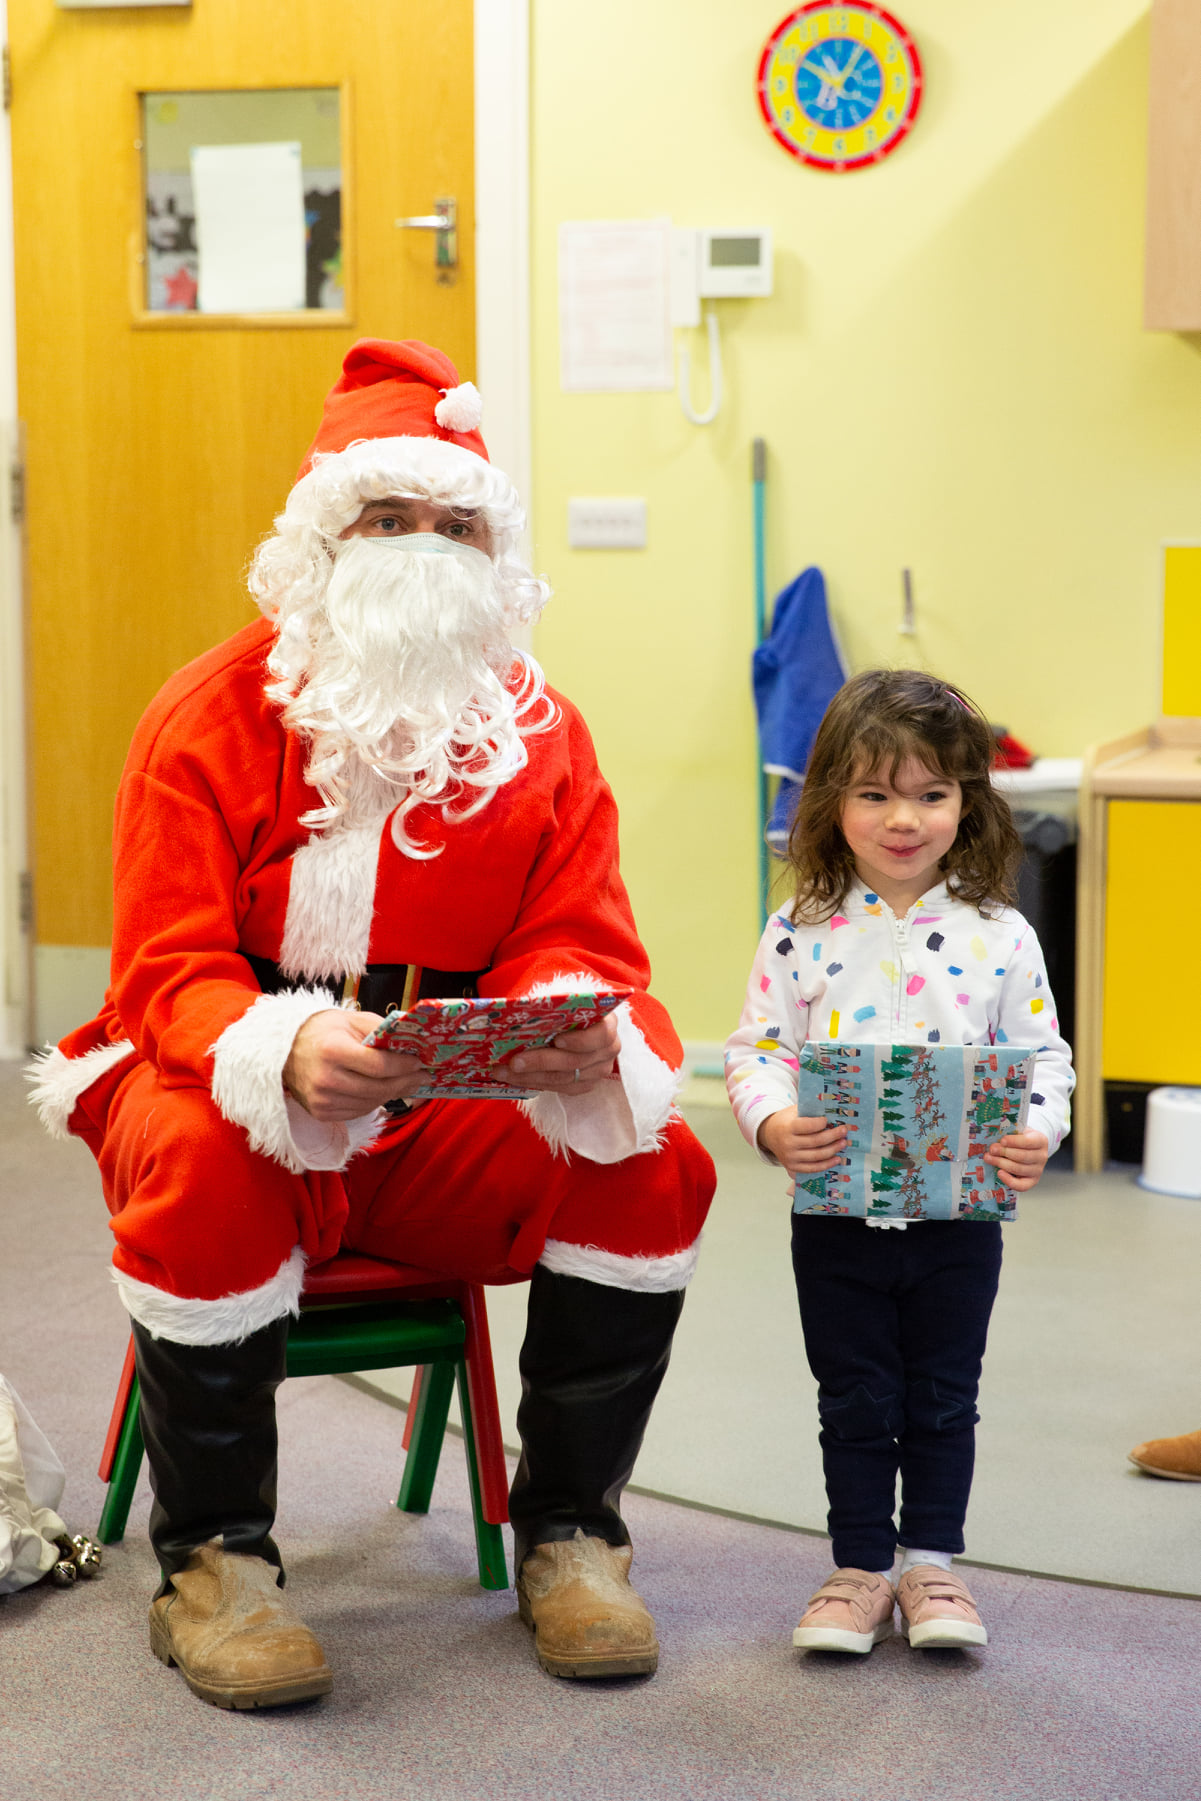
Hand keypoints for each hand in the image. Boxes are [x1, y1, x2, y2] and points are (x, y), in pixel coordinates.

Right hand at [283, 1009, 424, 1120]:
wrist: (286, 1050)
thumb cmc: (323, 1031)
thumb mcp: (351, 1020)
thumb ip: (380, 1030)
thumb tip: (411, 1043)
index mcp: (332, 1051)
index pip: (378, 1065)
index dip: (403, 1066)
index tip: (419, 1063)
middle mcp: (325, 1079)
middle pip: (377, 1088)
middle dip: (405, 1082)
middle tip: (422, 1077)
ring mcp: (322, 1099)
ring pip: (370, 1102)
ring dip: (392, 1093)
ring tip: (407, 1083)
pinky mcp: (321, 1112)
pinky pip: (358, 1111)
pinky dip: (374, 1101)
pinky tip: (384, 1091)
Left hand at [503, 1014, 619, 1094]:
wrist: (574, 1020)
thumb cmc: (568, 1007)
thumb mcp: (564, 1000)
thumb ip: (552, 1005)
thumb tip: (523, 1009)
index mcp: (608, 1024)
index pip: (600, 1035)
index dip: (580, 1040)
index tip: (556, 1040)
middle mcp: (608, 1050)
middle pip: (575, 1061)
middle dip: (540, 1062)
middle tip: (513, 1062)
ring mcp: (598, 1070)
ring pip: (563, 1079)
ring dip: (530, 1076)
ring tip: (503, 1071)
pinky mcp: (585, 1084)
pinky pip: (560, 1088)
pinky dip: (535, 1083)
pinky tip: (514, 1078)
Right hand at [757, 1107, 846, 1173]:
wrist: (769, 1134)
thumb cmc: (786, 1120)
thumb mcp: (794, 1111)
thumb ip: (809, 1110)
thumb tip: (831, 1110)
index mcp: (788, 1127)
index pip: (807, 1126)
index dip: (821, 1123)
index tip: (828, 1120)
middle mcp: (788, 1143)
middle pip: (816, 1141)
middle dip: (833, 1136)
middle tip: (844, 1131)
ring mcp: (790, 1157)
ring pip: (817, 1156)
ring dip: (833, 1150)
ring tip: (843, 1143)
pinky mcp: (793, 1167)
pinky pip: (813, 1168)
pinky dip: (827, 1164)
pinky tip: (837, 1158)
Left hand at [984, 1129, 1048, 1190]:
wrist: (1029, 1148)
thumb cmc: (1021, 1138)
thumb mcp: (1018, 1131)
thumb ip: (1009, 1134)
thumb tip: (994, 1141)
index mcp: (1040, 1140)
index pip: (1028, 1141)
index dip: (1014, 1141)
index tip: (1002, 1140)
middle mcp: (1042, 1156)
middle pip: (1022, 1156)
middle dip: (1004, 1153)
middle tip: (992, 1150)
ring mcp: (1038, 1170)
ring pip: (1018, 1169)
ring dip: (1001, 1163)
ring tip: (989, 1158)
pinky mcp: (1032, 1181)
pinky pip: (1021, 1185)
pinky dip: (1009, 1180)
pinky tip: (999, 1172)